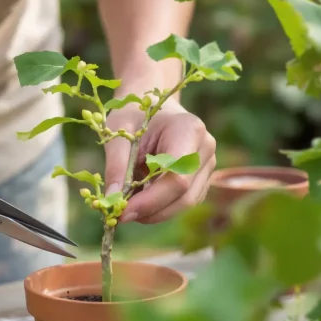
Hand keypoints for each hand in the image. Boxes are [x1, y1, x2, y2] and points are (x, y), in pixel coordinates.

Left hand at [103, 95, 215, 223]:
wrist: (153, 105)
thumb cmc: (134, 114)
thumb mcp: (118, 134)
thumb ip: (116, 167)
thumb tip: (113, 200)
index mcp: (189, 130)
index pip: (176, 178)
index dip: (151, 201)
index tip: (122, 211)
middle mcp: (205, 148)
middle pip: (184, 195)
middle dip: (152, 211)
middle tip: (120, 215)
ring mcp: (208, 164)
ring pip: (186, 202)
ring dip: (155, 212)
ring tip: (128, 206)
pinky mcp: (202, 177)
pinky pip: (184, 201)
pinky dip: (161, 207)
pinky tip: (141, 200)